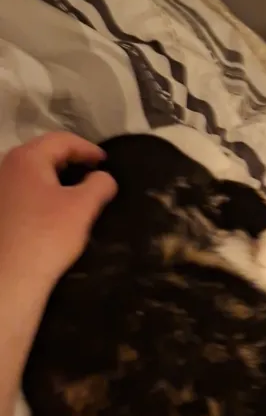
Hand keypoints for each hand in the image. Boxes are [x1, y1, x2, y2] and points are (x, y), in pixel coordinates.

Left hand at [0, 132, 116, 292]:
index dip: (88, 148)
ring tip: (76, 191)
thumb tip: (105, 177)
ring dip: (56, 177)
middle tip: (93, 172)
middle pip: (44, 153)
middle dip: (71, 160)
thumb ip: (99, 185)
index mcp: (27, 158)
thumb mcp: (82, 208)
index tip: (106, 161)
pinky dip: (42, 192)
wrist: (9, 275)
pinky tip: (53, 210)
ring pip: (32, 173)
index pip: (62, 141)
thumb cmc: (47, 236)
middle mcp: (7, 166)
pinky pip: (23, 190)